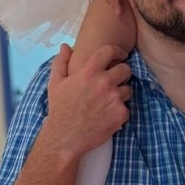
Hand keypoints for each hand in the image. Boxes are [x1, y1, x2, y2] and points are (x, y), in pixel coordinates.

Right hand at [46, 43, 131, 157]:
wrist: (65, 138)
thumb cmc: (60, 109)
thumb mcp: (56, 83)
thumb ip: (61, 62)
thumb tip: (66, 46)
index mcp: (89, 72)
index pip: (109, 51)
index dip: (117, 51)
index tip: (121, 54)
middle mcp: (104, 82)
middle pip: (126, 69)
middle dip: (121, 73)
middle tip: (115, 81)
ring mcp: (115, 98)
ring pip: (128, 88)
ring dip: (121, 92)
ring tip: (109, 100)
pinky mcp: (121, 114)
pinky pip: (127, 107)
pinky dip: (120, 110)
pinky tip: (108, 114)